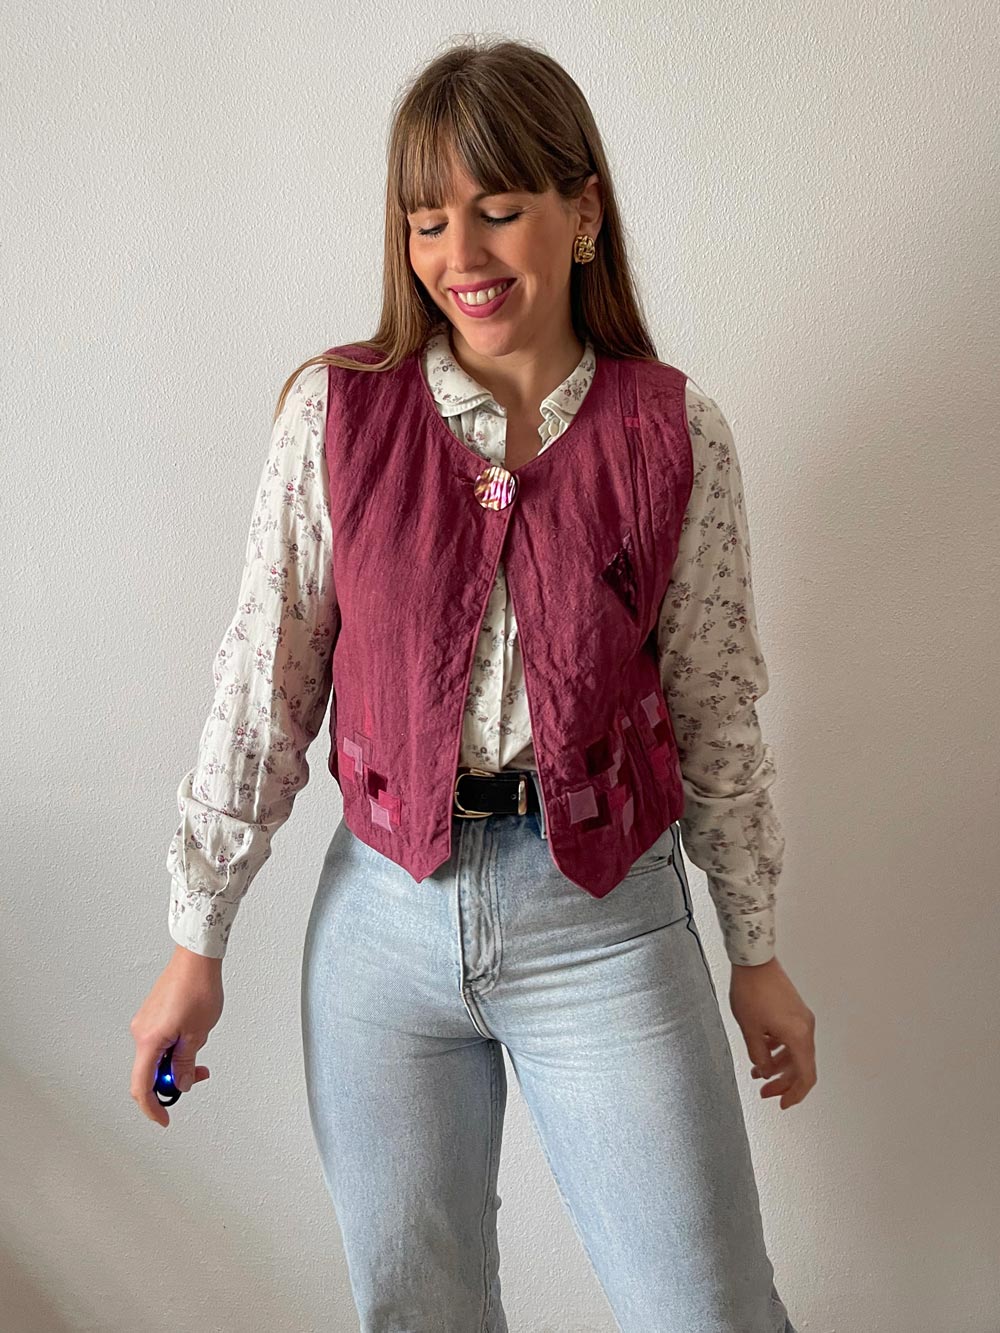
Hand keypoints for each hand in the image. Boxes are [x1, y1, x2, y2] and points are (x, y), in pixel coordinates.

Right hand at [129, 945, 222, 1127]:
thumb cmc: (197, 987)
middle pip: (149, 1072)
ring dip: (176, 1061)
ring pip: (156, 1056)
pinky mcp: (152, 1015)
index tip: (164, 1119)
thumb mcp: (197, 1034)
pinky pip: (159, 1042)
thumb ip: (186, 1063)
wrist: (196, 958)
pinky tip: (192, 1036)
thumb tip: (181, 1083)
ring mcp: (145, 1023)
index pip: (141, 1086)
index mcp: (149, 1040)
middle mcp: (141, 1032)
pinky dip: (174, 1048)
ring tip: (199, 1047)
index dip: (152, 1108)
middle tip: (197, 1075)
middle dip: (172, 1080)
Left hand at [728, 955, 815, 1108]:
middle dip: (782, 1082)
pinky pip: (792, 1037)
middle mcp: (805, 1027)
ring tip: (759, 1073)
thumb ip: (758, 1055)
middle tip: (765, 1092)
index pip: (805, 1075)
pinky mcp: (794, 1010)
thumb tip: (764, 1070)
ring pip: (795, 1052)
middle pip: (800, 1066)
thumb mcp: (750, 1030)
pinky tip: (762, 1051)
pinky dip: (779, 1049)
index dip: (795, 1094)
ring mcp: (801, 1017)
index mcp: (798, 1036)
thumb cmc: (752, 990)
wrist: (754, 959)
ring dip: (778, 1065)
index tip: (782, 1104)